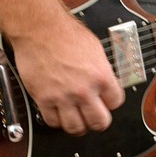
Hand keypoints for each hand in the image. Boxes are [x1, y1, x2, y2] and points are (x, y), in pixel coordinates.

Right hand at [10, 13, 124, 136]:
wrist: (40, 28)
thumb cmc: (64, 33)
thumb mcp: (94, 48)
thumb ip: (101, 70)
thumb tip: (105, 83)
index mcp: (101, 75)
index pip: (116, 102)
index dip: (111, 102)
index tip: (106, 101)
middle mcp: (84, 89)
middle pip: (99, 122)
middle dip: (98, 121)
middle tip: (94, 117)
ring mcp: (63, 96)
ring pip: (76, 128)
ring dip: (78, 125)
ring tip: (76, 118)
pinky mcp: (44, 99)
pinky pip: (53, 122)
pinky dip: (56, 120)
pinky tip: (58, 112)